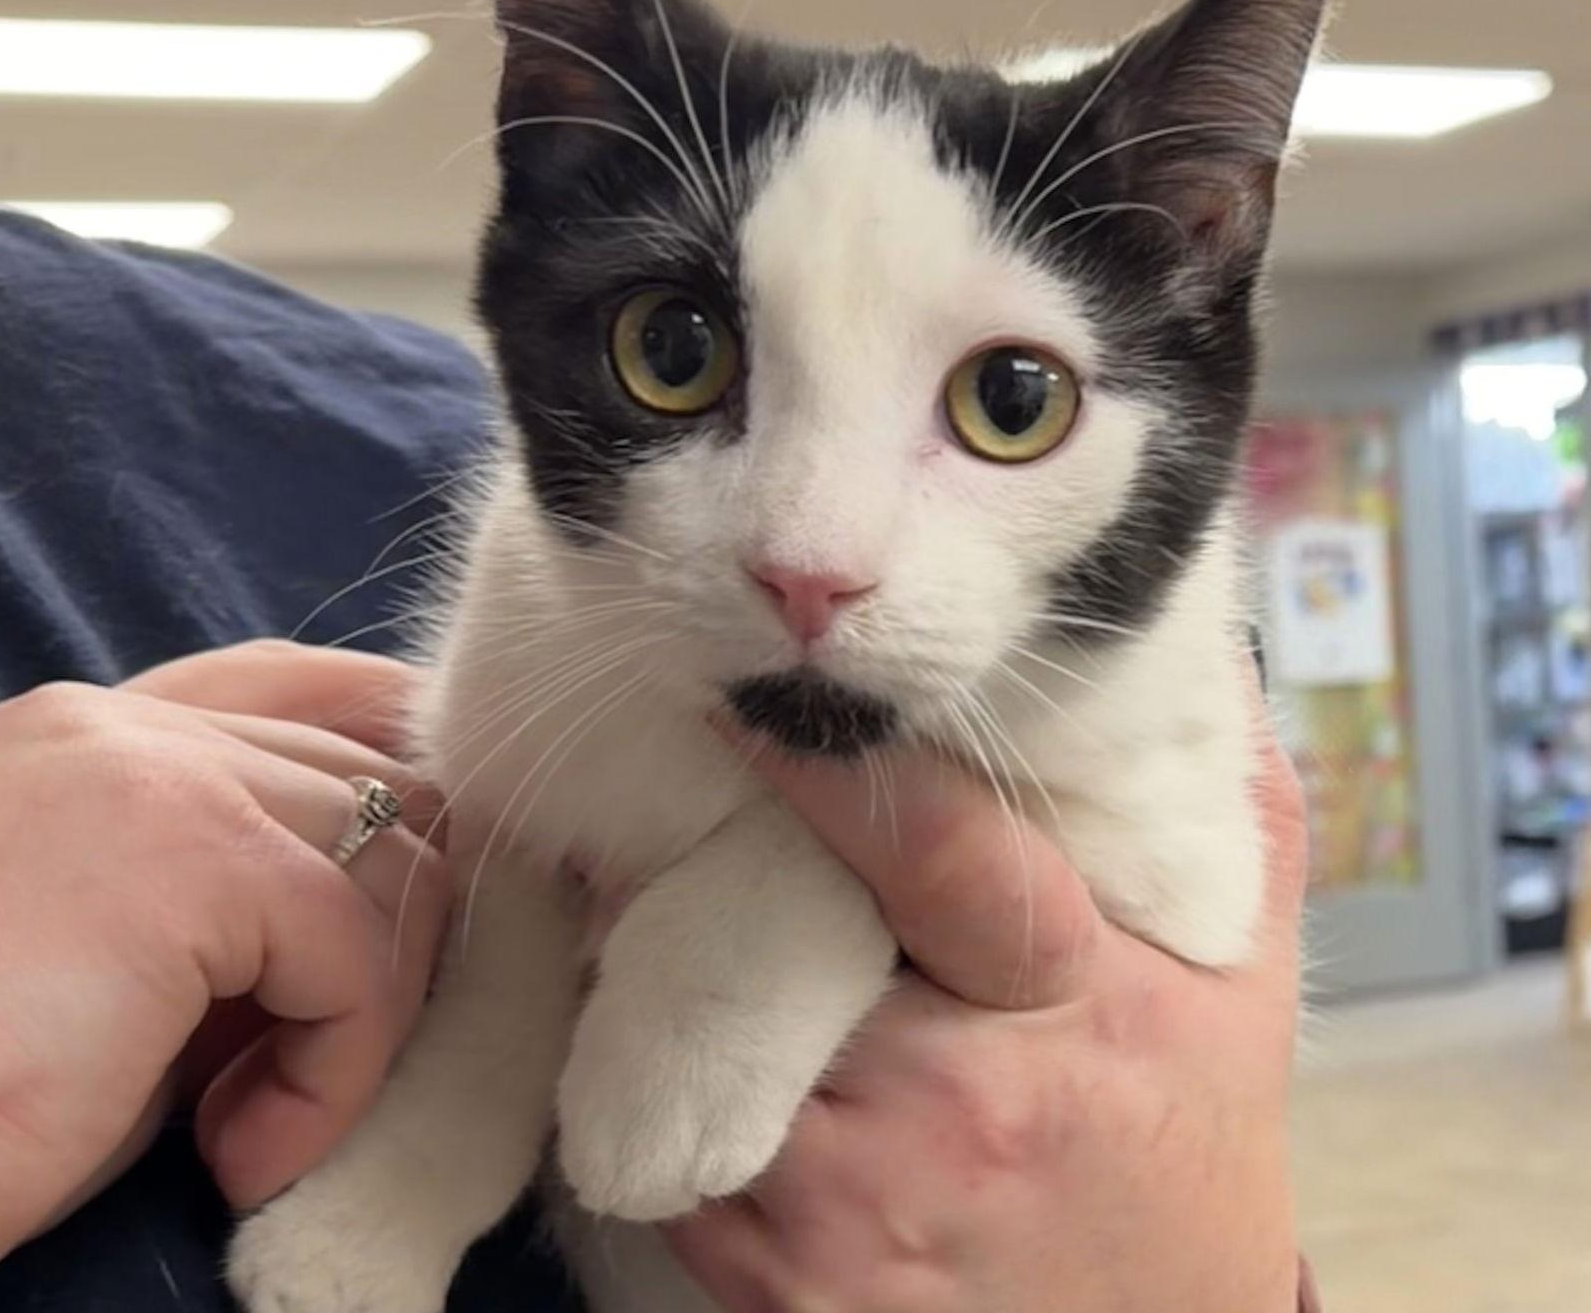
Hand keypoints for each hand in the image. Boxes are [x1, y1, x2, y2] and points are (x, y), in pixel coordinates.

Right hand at [0, 641, 450, 1262]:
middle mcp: (129, 727)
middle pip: (372, 778)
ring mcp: (160, 776)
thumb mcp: (112, 957)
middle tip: (327, 1052)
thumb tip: (364, 913)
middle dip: (394, 919)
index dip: (387, 752)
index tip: (427, 856)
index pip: (294, 684)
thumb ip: (223, 899)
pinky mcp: (190, 859)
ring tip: (263, 1122)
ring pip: (384, 865)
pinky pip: (351, 957)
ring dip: (362, 1016)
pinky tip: (245, 1149)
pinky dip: (335, 1070)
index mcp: (96, 733)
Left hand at [667, 714, 1304, 1311]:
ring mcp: (867, 1203)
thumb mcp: (1241, 992)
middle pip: (783, 932)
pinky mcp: (791, 1286)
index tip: (748, 697)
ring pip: (707, 1035)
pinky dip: (668, 1086)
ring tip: (663, 920)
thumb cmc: (1185, 1143)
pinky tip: (700, 1051)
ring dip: (666, 967)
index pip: (940, 853)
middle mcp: (966, 1096)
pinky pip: (685, 1150)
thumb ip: (1225, 823)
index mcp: (1079, 993)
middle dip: (714, 859)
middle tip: (669, 799)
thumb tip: (1206, 654)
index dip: (830, 767)